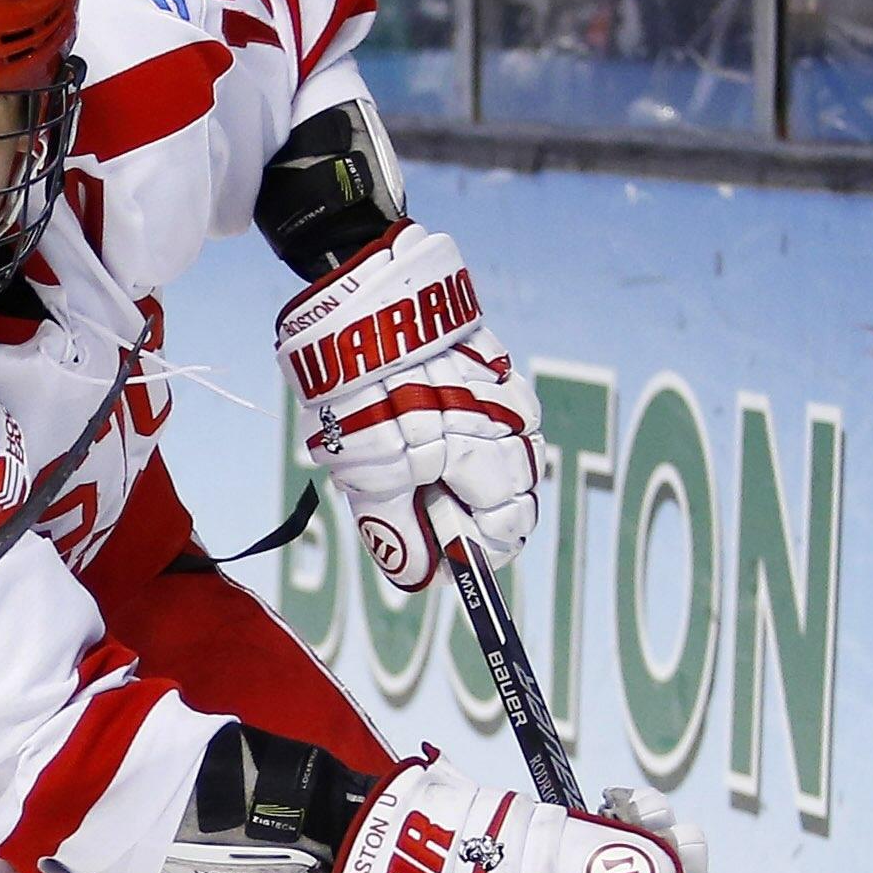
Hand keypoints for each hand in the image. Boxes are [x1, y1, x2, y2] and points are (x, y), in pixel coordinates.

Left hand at [276, 223, 540, 591]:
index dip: (476, 554)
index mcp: (482, 457)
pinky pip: (499, 418)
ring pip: (508, 459)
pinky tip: (430, 420)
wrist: (359, 298)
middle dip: (468, 514)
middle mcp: (509, 426)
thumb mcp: (366, 472)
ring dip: (467, 473)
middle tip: (419, 503)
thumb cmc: (359, 391)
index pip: (507, 532)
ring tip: (417, 455)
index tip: (444, 559)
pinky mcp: (497, 366)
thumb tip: (420, 574)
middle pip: (513, 499)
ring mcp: (508, 394)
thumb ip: (398, 527)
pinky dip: (469, 436)